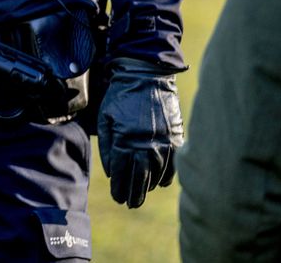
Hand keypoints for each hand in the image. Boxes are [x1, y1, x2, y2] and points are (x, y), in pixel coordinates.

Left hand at [97, 58, 183, 207]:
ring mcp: (163, 143)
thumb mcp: (105, 119)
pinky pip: (172, 164)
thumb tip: (113, 172)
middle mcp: (146, 146)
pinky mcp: (175, 138)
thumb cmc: (120, 97)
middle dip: (134, 193)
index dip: (120, 188)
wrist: (146, 77)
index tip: (118, 198)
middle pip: (141, 178)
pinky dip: (166, 176)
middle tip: (130, 203)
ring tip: (142, 196)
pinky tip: (159, 183)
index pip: (123, 174)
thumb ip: (108, 147)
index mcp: (126, 141)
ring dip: (149, 187)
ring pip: (157, 174)